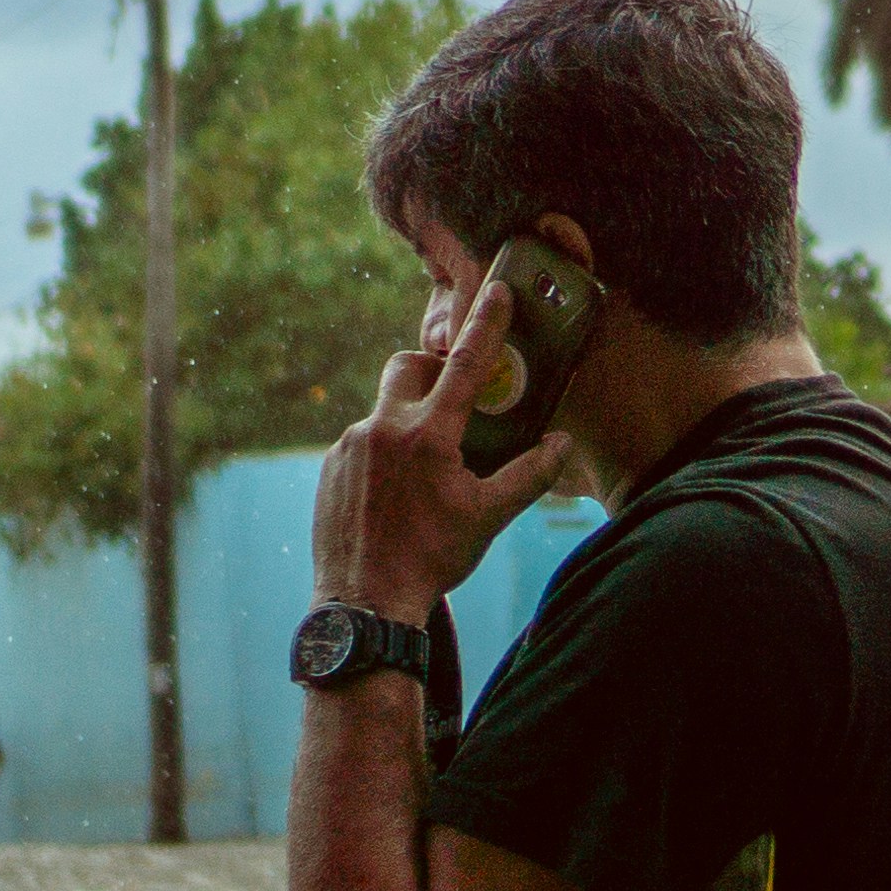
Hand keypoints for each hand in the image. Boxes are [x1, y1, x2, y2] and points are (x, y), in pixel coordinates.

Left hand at [311, 277, 572, 620]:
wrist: (364, 601)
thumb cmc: (431, 560)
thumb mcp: (488, 518)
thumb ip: (529, 475)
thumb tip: (561, 443)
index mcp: (428, 436)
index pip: (465, 365)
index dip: (486, 324)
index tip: (497, 289)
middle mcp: (383, 429)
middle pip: (407, 367)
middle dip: (430, 371)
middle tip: (452, 405)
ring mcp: (349, 446)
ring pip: (384, 411)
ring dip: (408, 425)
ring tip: (423, 475)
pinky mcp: (330, 466)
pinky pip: (361, 443)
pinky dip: (383, 455)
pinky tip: (394, 497)